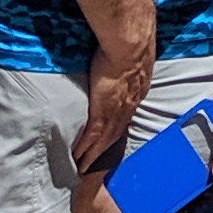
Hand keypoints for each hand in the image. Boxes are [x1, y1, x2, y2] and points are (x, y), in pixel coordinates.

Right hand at [79, 23, 156, 173]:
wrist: (130, 47)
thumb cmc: (132, 46)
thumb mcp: (136, 59)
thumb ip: (131, 64)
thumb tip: (128, 57)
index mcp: (135, 94)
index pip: (124, 117)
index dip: (117, 129)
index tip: (110, 139)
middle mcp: (127, 108)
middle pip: (114, 136)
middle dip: (104, 150)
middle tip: (93, 163)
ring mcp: (113, 113)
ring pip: (102, 141)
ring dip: (93, 155)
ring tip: (82, 165)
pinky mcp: (100, 114)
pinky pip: (91, 138)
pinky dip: (84, 150)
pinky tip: (76, 158)